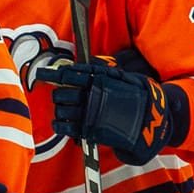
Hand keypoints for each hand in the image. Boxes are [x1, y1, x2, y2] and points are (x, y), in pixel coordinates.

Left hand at [43, 56, 187, 164]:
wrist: (152, 124)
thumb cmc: (140, 99)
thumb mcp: (128, 78)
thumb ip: (107, 70)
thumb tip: (90, 61)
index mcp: (100, 80)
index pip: (68, 74)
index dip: (51, 74)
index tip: (41, 74)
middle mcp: (92, 96)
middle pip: (61, 93)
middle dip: (58, 94)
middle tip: (61, 95)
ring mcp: (90, 114)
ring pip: (61, 110)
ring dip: (59, 109)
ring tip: (64, 110)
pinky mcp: (90, 131)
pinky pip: (66, 127)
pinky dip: (59, 125)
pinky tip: (60, 124)